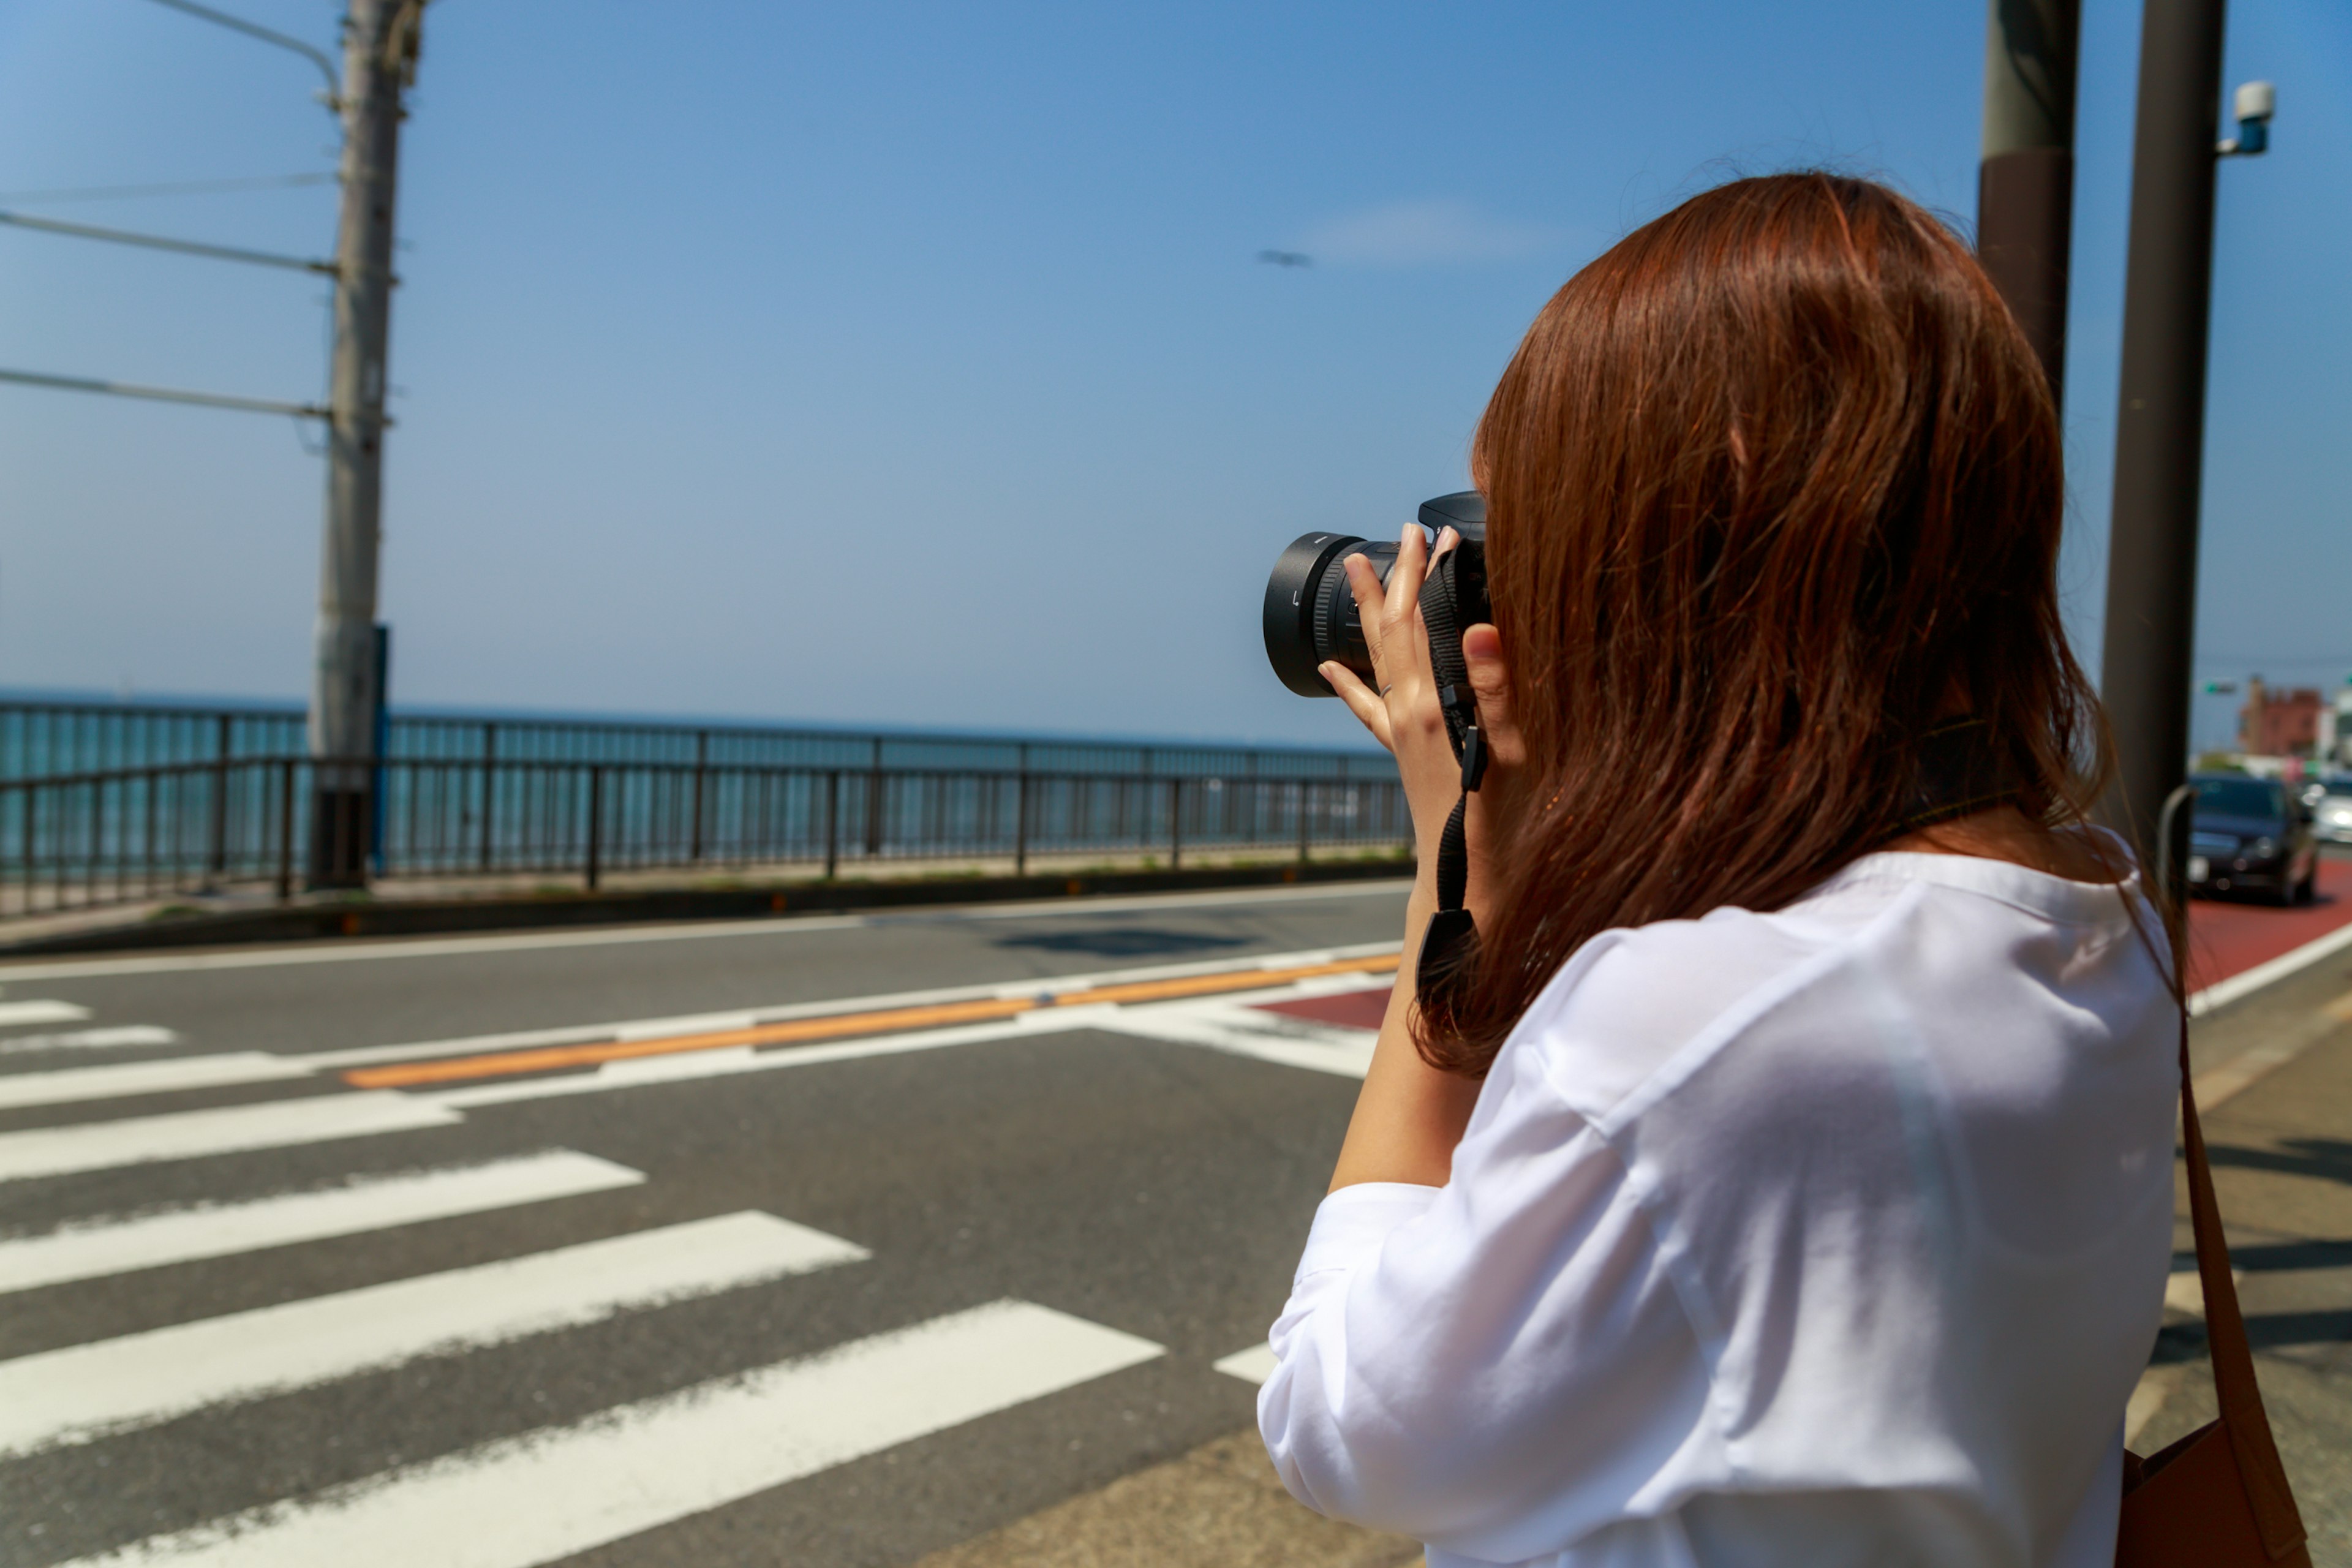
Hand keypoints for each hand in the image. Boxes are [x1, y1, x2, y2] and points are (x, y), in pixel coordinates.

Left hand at [1319, 524, 1524, 917]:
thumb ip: (1498, 691)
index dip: (1420, 576)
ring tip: (1358, 572)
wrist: (1469, 889)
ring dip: (1371, 613)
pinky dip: (1350, 679)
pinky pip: (1368, 705)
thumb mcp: (1516, 756)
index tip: (1432, 532)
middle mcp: (1405, 717)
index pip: (1413, 624)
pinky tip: (1330, 667)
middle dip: (1396, 579)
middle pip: (1388, 632)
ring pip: (1375, 659)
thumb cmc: (1500, 829)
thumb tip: (1477, 629)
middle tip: (1403, 531)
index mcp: (1429, 710)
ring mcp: (1399, 736)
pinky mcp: (1403, 754)